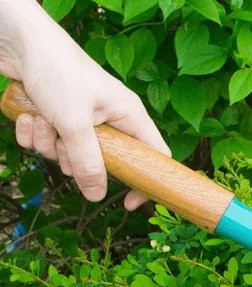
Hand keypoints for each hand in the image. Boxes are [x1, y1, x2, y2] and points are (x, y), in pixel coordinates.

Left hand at [0, 0, 169, 209]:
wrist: (20, 42)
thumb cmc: (58, 72)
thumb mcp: (75, 124)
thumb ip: (88, 163)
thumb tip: (97, 196)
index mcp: (129, 116)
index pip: (153, 156)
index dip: (145, 181)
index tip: (128, 203)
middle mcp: (109, 118)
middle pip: (102, 161)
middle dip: (75, 159)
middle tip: (64, 144)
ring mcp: (82, 117)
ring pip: (68, 153)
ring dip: (48, 144)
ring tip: (41, 119)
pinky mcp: (56, 115)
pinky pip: (47, 141)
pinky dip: (33, 133)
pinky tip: (28, 115)